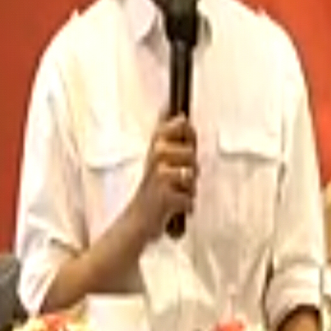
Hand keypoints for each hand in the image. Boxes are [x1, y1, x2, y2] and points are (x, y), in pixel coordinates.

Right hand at [126, 115, 197, 239]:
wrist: (137, 220)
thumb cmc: (152, 188)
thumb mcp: (157, 158)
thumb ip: (168, 134)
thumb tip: (176, 110)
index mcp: (156, 145)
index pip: (180, 124)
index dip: (189, 134)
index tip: (186, 144)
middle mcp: (156, 156)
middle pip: (193, 153)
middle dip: (191, 170)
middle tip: (176, 180)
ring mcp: (161, 176)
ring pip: (193, 175)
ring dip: (189, 189)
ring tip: (175, 192)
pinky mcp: (165, 195)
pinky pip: (190, 198)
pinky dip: (186, 206)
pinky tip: (174, 206)